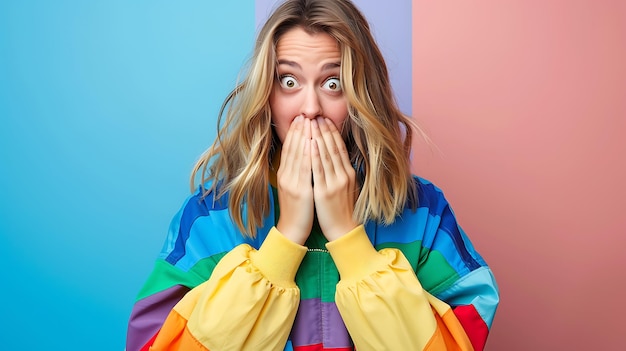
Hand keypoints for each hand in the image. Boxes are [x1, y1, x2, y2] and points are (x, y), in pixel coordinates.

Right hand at [275, 116, 313, 244]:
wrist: (292, 230)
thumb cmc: (297, 210)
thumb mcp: (293, 188)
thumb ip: (295, 172)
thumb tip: (302, 156)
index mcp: (285, 175)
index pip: (289, 149)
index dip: (294, 133)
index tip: (300, 119)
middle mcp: (286, 176)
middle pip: (292, 148)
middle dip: (299, 130)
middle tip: (304, 114)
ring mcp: (293, 183)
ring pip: (298, 155)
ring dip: (304, 137)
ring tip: (308, 122)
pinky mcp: (301, 190)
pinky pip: (305, 169)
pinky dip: (308, 154)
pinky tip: (312, 143)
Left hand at [311, 118, 358, 240]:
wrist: (343, 230)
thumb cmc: (342, 210)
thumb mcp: (346, 187)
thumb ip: (342, 172)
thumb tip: (336, 157)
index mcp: (348, 173)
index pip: (340, 148)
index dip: (332, 132)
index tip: (325, 120)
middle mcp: (343, 175)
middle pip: (333, 148)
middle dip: (324, 130)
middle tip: (316, 115)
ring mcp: (334, 183)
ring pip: (325, 155)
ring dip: (318, 137)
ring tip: (311, 123)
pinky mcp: (324, 192)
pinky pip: (318, 170)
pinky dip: (314, 155)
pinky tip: (310, 143)